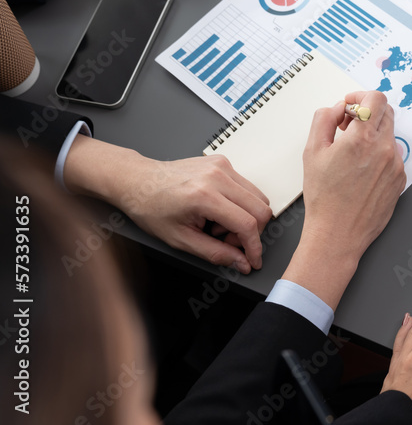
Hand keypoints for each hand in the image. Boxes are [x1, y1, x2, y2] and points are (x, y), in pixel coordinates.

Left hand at [64, 137, 270, 272]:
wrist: (138, 181)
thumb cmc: (151, 207)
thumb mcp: (180, 240)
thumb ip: (215, 253)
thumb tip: (241, 262)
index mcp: (204, 196)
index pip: (247, 224)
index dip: (254, 247)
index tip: (254, 260)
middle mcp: (217, 176)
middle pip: (261, 209)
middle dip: (251, 233)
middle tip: (228, 242)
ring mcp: (222, 166)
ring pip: (259, 197)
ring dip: (247, 218)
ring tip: (219, 225)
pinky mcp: (223, 162)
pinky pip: (247, 187)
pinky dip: (240, 204)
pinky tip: (218, 210)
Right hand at [281, 92, 405, 309]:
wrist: (337, 234)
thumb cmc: (324, 198)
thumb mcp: (312, 152)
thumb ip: (324, 119)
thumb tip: (338, 108)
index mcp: (363, 139)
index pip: (376, 98)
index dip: (360, 96)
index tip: (350, 105)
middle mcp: (385, 149)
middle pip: (386, 113)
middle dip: (367, 113)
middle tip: (347, 127)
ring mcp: (396, 165)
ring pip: (389, 135)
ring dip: (373, 135)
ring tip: (351, 153)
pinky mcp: (400, 179)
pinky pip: (392, 156)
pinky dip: (379, 154)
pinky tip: (361, 171)